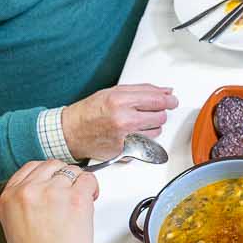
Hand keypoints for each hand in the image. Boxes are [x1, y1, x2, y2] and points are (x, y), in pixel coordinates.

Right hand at [0, 159, 98, 242]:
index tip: (55, 184)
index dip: (47, 176)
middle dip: (64, 178)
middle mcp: (28, 190)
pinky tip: (89, 203)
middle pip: (52, 165)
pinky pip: (89, 179)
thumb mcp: (16, 224)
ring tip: (79, 203)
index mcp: (9, 196)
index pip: (31, 168)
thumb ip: (25, 201)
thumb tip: (45, 187)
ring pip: (72, 171)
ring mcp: (52, 192)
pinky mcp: (75, 197)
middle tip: (70, 194)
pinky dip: (93, 189)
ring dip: (78, 184)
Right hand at [60, 83, 175, 161]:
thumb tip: (166, 91)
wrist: (71, 131)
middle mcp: (123, 119)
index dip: (168, 100)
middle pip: (160, 116)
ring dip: (152, 127)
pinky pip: (146, 145)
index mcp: (120, 100)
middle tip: (151, 112)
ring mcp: (124, 137)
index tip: (172, 100)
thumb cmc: (90, 111)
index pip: (157, 100)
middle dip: (159, 113)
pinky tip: (130, 134)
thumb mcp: (113, 92)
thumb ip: (142, 90)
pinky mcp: (124, 152)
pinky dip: (143, 140)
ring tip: (136, 123)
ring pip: (156, 132)